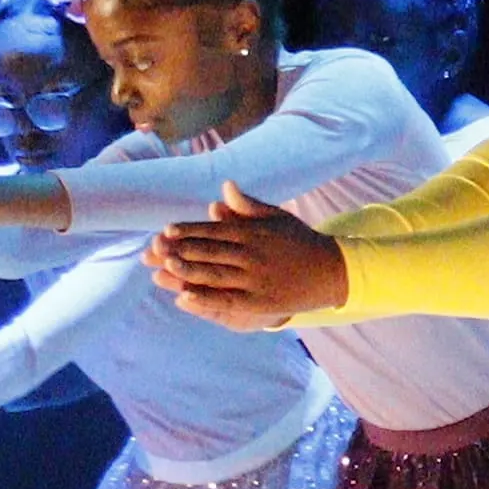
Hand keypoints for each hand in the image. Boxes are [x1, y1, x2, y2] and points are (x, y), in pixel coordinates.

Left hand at [148, 184, 351, 326]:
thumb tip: (224, 187)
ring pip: (215, 274)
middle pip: (210, 251)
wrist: (332, 270)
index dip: (189, 231)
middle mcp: (252, 254)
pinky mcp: (260, 301)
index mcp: (253, 232)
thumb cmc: (301, 242)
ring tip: (165, 269)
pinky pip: (227, 300)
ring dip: (188, 272)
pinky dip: (204, 299)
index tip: (166, 231)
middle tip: (155, 250)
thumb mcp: (277, 217)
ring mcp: (256, 279)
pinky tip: (184, 298)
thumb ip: (247, 205)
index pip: (214, 230)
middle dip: (181, 250)